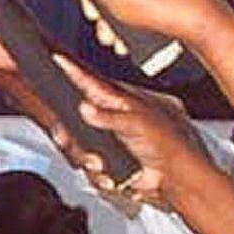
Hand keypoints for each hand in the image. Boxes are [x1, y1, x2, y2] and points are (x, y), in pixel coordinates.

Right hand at [48, 55, 196, 207]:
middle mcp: (110, 117)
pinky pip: (88, 167)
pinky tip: (109, 175)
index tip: (56, 57)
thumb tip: (85, 108)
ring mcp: (107, 140)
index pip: (89, 81)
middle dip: (69, 134)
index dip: (71, 70)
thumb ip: (109, 116)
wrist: (176, 176)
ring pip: (78, 145)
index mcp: (119, 100)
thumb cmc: (169, 143)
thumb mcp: (138, 123)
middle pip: (74, 118)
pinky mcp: (107, 162)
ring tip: (100, 164)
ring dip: (85, 157)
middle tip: (66, 139)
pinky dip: (96, 174)